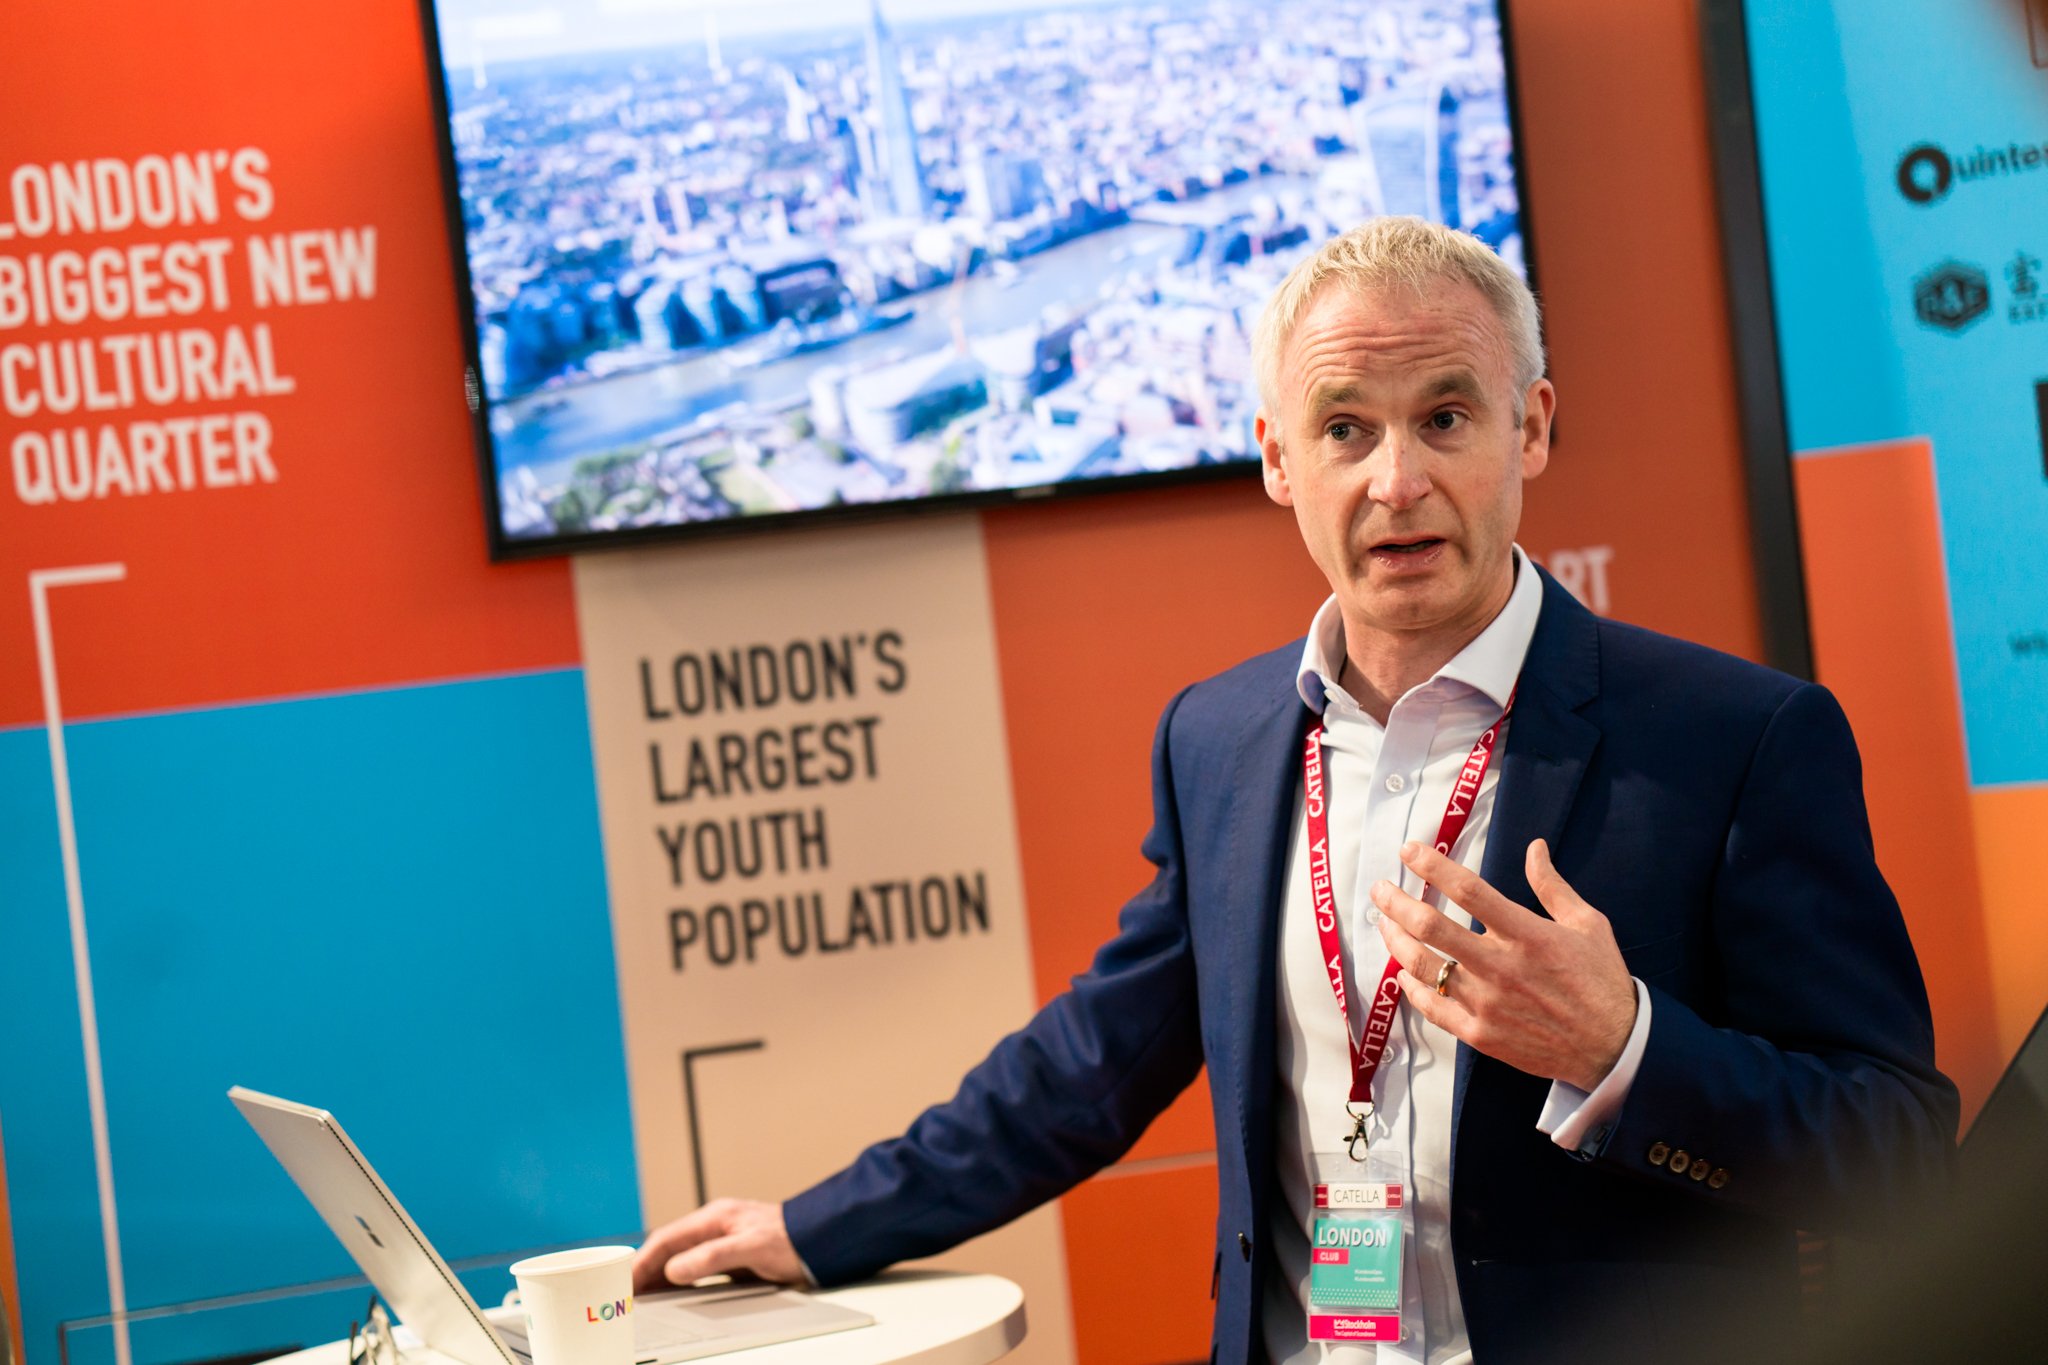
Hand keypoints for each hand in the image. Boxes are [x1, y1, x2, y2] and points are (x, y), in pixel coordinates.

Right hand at [631, 1198, 804, 1292]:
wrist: (821, 1239)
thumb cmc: (791, 1238)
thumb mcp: (749, 1248)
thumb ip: (711, 1257)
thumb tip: (674, 1269)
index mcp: (715, 1217)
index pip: (667, 1239)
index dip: (643, 1260)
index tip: (626, 1279)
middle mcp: (715, 1226)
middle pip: (669, 1247)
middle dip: (645, 1268)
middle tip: (625, 1290)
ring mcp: (723, 1239)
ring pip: (680, 1257)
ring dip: (660, 1275)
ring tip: (642, 1294)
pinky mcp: (732, 1255)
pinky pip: (695, 1267)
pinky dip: (679, 1279)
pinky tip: (672, 1291)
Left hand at [1373, 838, 1636, 1091]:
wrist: (1612, 1047)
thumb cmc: (1601, 981)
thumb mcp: (1588, 925)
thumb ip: (1552, 886)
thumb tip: (1534, 847)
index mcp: (1527, 934)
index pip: (1468, 890)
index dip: (1432, 865)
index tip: (1409, 851)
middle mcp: (1500, 967)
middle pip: (1430, 927)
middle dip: (1396, 902)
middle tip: (1381, 889)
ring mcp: (1486, 1003)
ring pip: (1422, 966)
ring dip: (1395, 940)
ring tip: (1385, 923)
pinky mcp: (1479, 1034)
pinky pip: (1431, 1007)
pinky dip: (1410, 986)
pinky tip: (1403, 971)